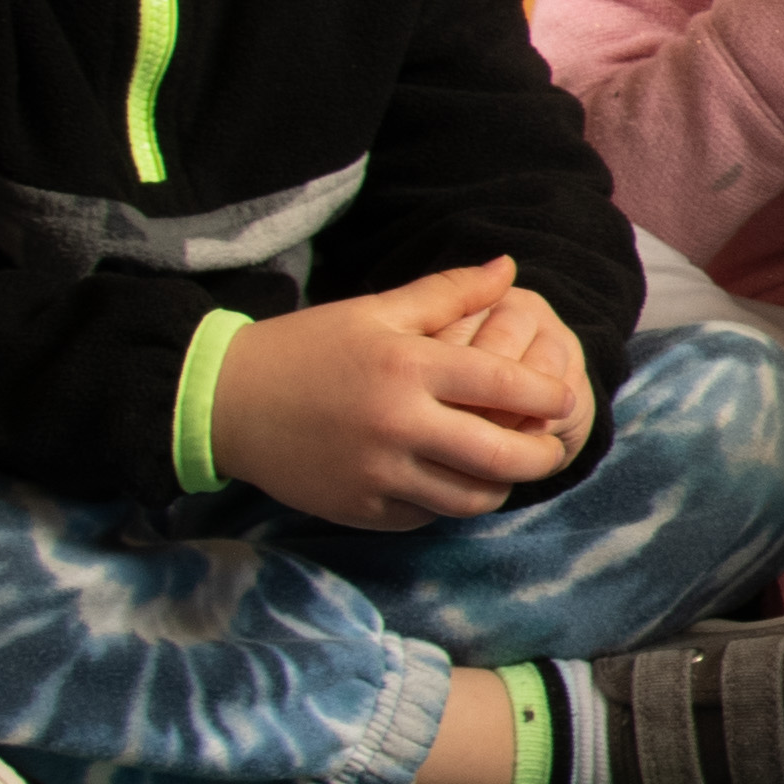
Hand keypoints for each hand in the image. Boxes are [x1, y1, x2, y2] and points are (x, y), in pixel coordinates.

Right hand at [212, 258, 587, 528]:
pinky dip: (448, 502)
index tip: (560, 397)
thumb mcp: (376, 310)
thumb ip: (449, 292)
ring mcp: (379, 473)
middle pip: (504, 458)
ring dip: (500, 485)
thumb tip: (509, 267)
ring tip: (502, 465)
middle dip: (543, 455)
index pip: (510, 387)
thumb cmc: (306, 347)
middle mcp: (400, 424)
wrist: (223, 401)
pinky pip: (428, 516)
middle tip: (550, 447)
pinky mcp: (360, 508)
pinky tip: (448, 479)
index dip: (550, 396)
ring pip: (472, 499)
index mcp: (410, 367)